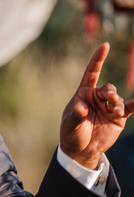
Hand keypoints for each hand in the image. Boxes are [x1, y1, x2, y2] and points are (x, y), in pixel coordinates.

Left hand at [60, 44, 133, 169]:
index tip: (105, 46)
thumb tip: (82, 108)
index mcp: (84, 94)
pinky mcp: (118, 116)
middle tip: (110, 101)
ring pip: (117, 98)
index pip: (92, 73)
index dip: (98, 59)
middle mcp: (97, 97)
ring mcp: (109, 106)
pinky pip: (129, 107)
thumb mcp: (70, 125)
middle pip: (108, 88)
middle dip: (109, 93)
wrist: (81, 150)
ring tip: (114, 112)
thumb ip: (75, 116)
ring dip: (116, 104)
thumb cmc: (71, 134)